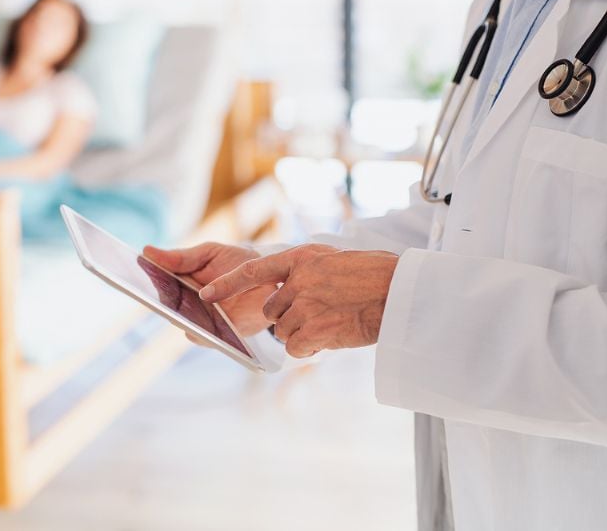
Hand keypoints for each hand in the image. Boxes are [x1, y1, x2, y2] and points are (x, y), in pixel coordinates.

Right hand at [143, 242, 275, 337]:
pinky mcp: (220, 335)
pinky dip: (200, 331)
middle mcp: (187, 306)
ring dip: (178, 316)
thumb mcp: (209, 253)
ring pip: (181, 323)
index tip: (124, 272)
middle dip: (154, 299)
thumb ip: (181, 258)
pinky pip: (203, 338)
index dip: (138, 280)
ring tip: (173, 304)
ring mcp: (202, 322)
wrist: (274, 281)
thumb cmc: (239, 264)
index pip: (154, 285)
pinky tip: (198, 321)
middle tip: (145, 289)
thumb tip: (146, 251)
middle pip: (164, 307)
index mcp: (181, 284)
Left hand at [200, 244, 398, 357]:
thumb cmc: (375, 276)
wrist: (400, 292)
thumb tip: (288, 289)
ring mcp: (305, 305)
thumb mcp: (335, 260)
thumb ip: (308, 273)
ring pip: (284, 331)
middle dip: (288, 317)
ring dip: (303, 334)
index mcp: (301, 258)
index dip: (227, 284)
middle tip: (319, 314)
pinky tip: (333, 337)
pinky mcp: (314, 329)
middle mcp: (298, 280)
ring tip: (333, 322)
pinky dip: (311, 348)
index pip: (252, 270)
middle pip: (271, 310)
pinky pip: (296, 347)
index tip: (206, 294)